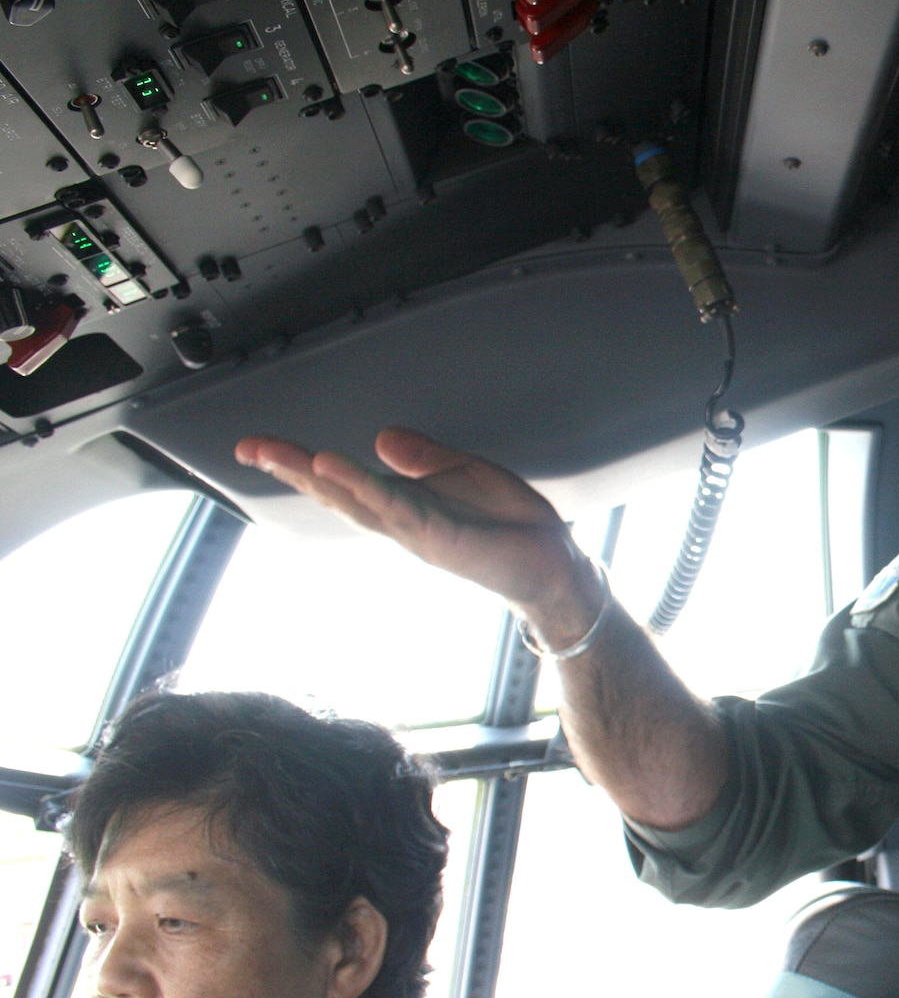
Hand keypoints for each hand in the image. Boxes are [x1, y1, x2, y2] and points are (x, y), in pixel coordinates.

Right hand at [235, 428, 601, 642]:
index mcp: (402, 503)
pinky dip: (363, 486)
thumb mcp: (461, 474)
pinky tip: (335, 466)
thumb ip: (422, 458)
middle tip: (247, 447)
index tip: (256, 446)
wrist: (552, 560)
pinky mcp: (439, 534)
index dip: (299, 464)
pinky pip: (394, 506)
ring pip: (356, 500)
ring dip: (318, 478)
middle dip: (290, 471)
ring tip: (280, 454)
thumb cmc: (508, 523)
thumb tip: (382, 438)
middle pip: (335, 492)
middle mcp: (400, 521)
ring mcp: (416, 530)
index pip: (342, 480)